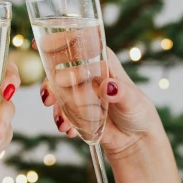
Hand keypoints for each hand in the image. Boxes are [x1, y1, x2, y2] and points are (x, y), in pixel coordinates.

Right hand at [37, 44, 162, 163]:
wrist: (135, 139)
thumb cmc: (138, 112)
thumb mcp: (134, 101)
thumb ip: (121, 93)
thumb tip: (108, 86)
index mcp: (102, 61)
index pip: (79, 46)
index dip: (60, 42)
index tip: (43, 47)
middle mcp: (87, 74)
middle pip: (60, 69)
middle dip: (51, 83)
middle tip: (49, 98)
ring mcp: (79, 92)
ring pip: (57, 91)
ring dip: (56, 106)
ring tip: (63, 123)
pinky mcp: (75, 110)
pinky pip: (61, 111)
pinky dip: (61, 120)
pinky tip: (69, 130)